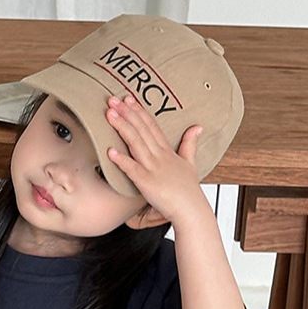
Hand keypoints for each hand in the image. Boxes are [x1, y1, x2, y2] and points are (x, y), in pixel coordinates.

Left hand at [105, 95, 205, 225]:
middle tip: (113, 99)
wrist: (192, 210)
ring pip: (136, 143)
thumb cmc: (188, 190)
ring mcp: (153, 168)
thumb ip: (190, 143)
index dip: (139, 111)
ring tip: (109, 114)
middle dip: (127, 113)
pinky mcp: (147, 183)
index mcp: (166, 151)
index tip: (128, 99)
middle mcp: (159, 156)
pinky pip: (132, 169)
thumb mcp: (191, 162)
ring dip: (122, 127)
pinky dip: (121, 160)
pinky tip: (109, 151)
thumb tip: (198, 126)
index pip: (151, 126)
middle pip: (141, 129)